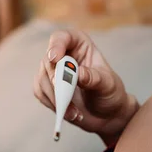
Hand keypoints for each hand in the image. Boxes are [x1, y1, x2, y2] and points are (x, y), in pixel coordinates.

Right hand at [34, 29, 137, 144]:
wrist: (107, 114)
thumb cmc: (110, 93)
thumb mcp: (108, 84)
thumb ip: (94, 78)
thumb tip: (78, 73)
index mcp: (80, 45)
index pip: (62, 37)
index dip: (56, 45)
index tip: (55, 59)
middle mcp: (63, 54)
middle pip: (49, 61)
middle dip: (56, 80)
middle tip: (65, 95)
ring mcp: (53, 71)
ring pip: (43, 79)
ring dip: (56, 97)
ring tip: (75, 112)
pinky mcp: (47, 87)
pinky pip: (41, 93)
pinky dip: (53, 104)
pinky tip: (69, 113)